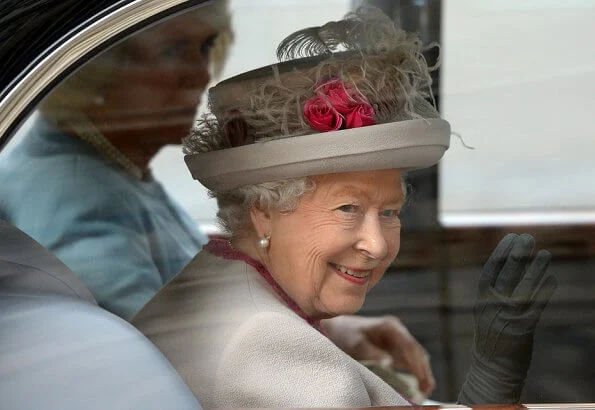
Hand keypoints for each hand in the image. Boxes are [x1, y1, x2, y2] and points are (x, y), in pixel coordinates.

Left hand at [322, 314, 434, 396]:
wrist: (338, 330)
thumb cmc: (347, 334)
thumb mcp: (357, 344)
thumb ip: (373, 354)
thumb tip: (389, 365)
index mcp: (391, 327)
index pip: (410, 345)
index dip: (417, 363)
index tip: (421, 379)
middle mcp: (398, 333)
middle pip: (417, 353)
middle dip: (423, 371)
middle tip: (425, 390)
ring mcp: (398, 342)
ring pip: (416, 359)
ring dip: (420, 374)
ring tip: (423, 393)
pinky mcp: (395, 351)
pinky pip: (408, 364)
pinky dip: (413, 375)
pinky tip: (416, 389)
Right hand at [458, 233, 556, 404]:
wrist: (491, 370)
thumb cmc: (492, 340)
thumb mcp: (487, 314)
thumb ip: (496, 295)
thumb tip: (511, 271)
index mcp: (482, 301)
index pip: (490, 270)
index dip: (500, 252)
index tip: (511, 237)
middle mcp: (492, 306)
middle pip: (505, 275)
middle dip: (517, 254)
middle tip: (528, 237)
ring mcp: (507, 317)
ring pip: (522, 287)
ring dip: (535, 269)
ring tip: (545, 253)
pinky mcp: (522, 329)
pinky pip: (535, 306)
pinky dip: (544, 291)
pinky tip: (552, 279)